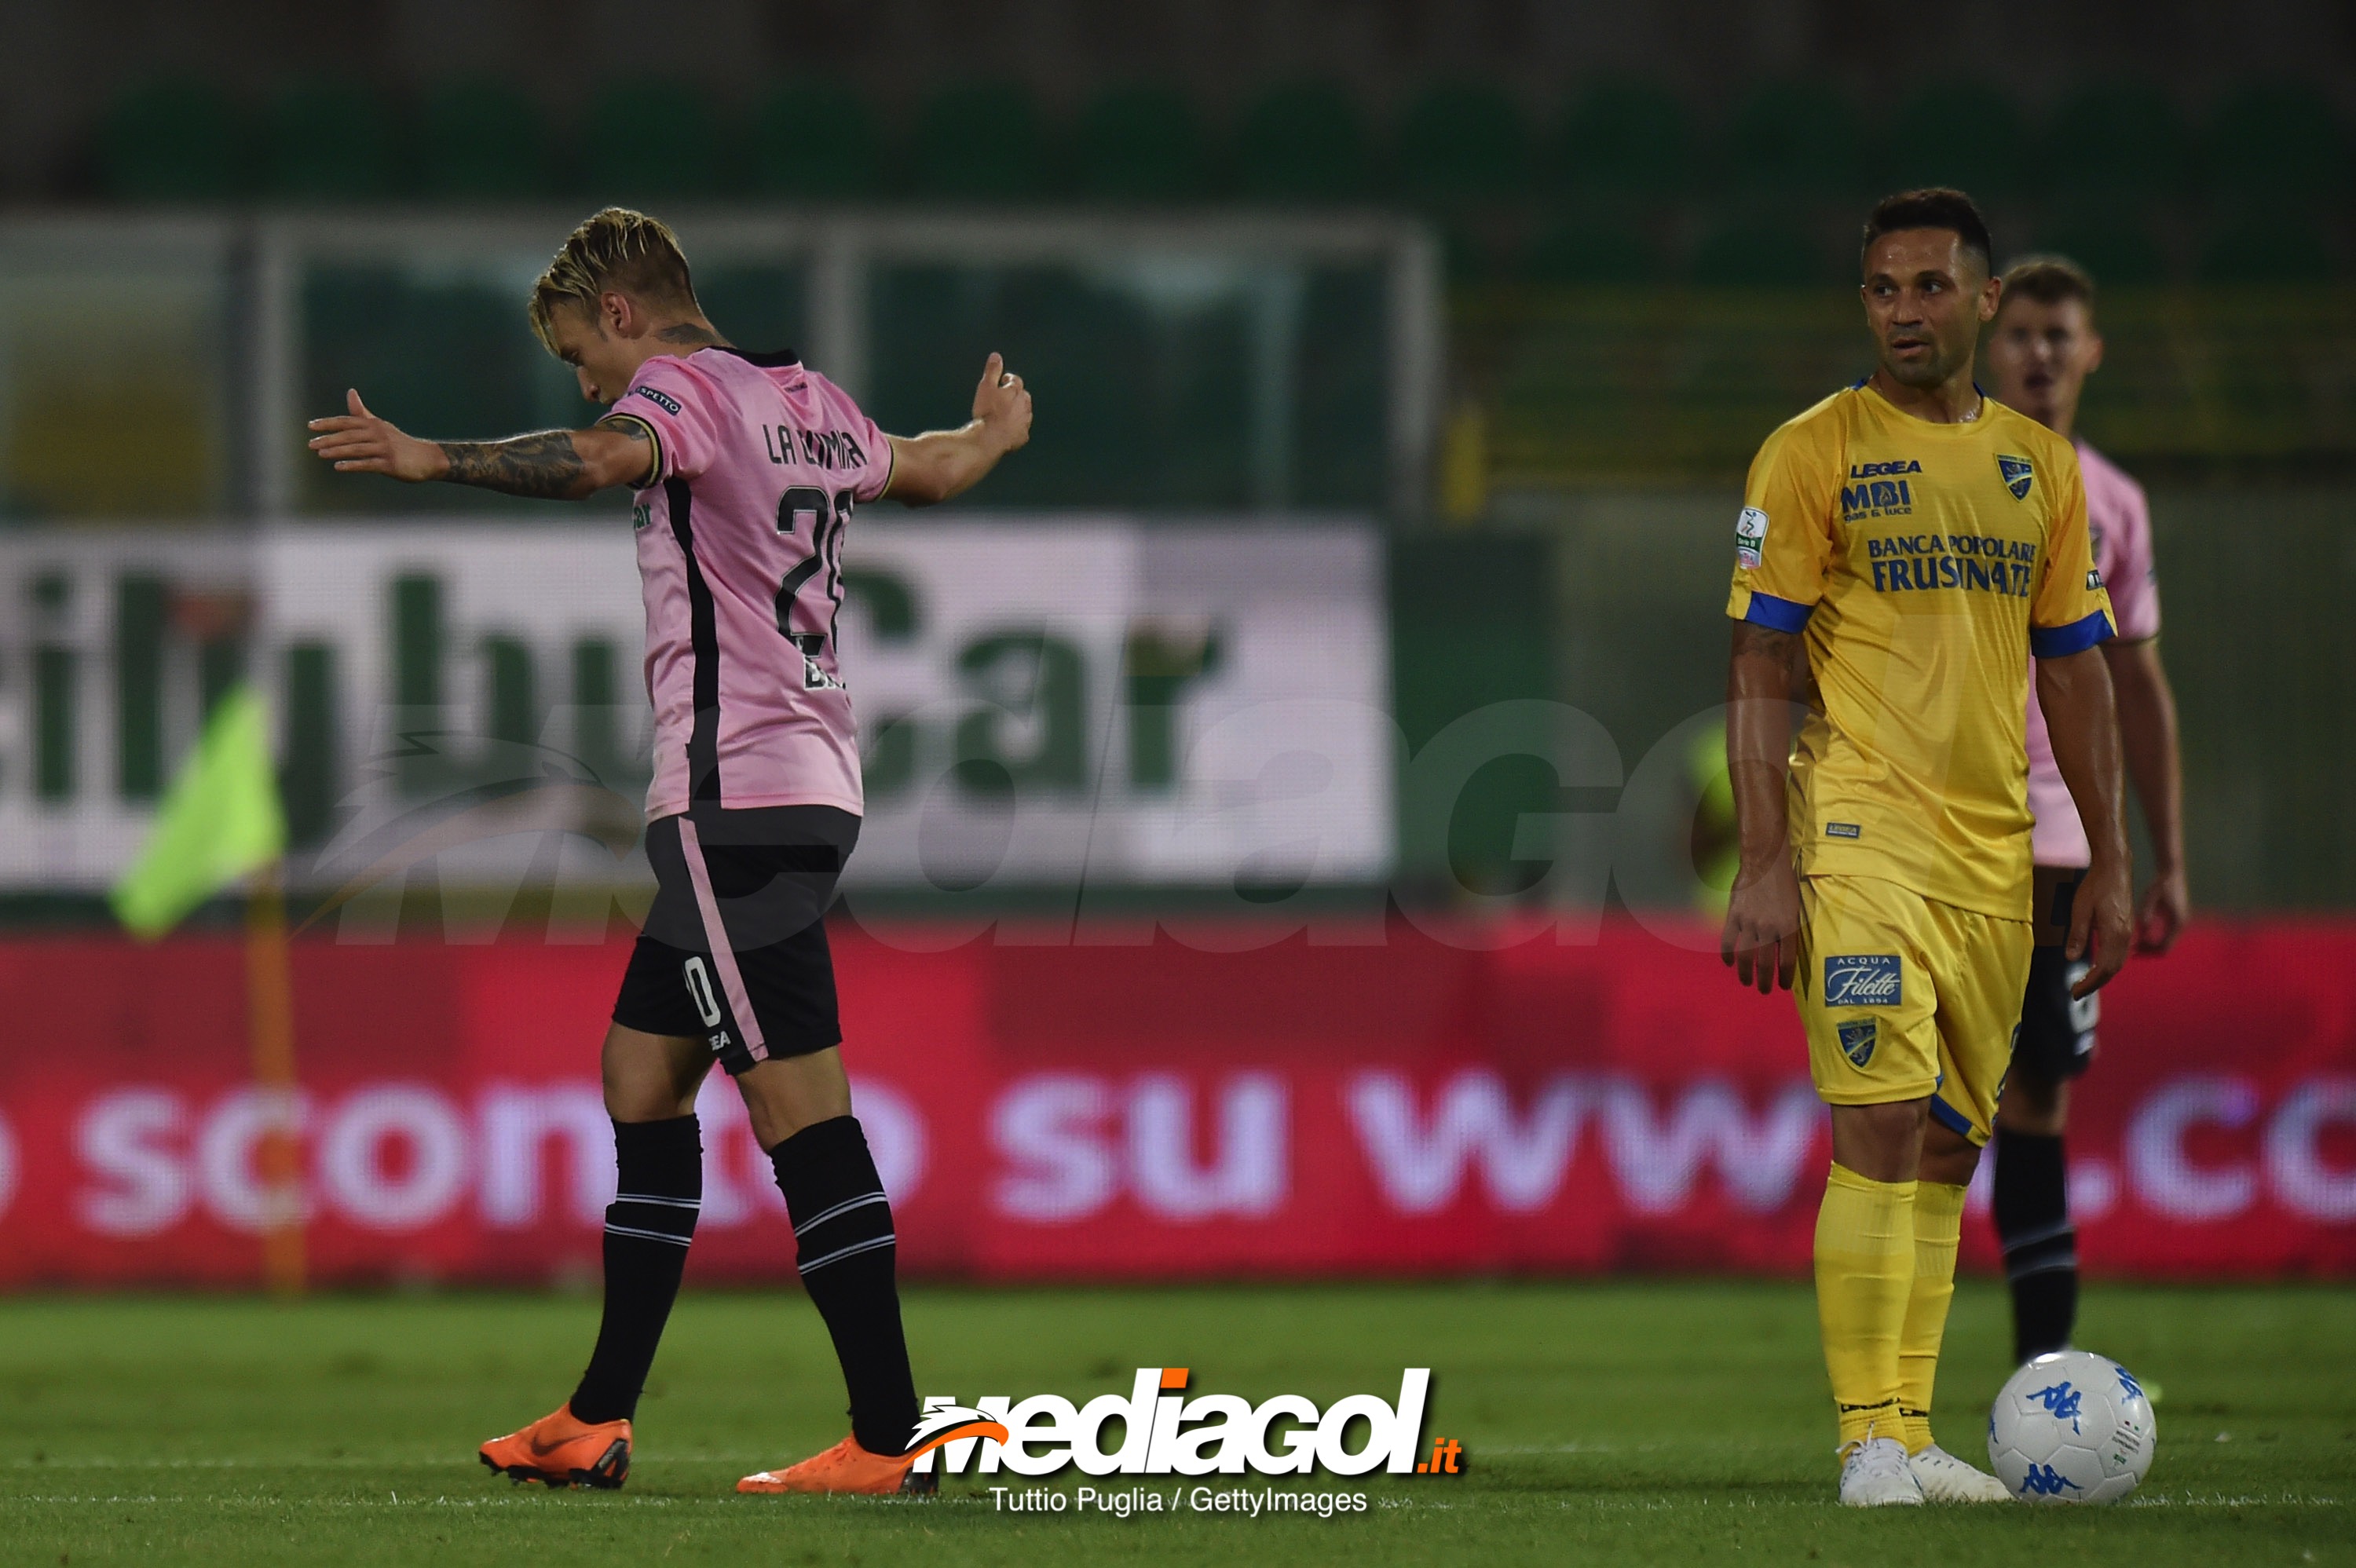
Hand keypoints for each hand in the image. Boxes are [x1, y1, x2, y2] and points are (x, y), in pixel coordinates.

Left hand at [307, 389, 447, 481]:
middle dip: (329, 439)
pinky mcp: (390, 463)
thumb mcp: (380, 426)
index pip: (347, 421)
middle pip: (349, 435)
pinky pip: (368, 463)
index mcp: (373, 424)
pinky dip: (353, 465)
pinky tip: (339, 467)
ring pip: (356, 448)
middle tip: (311, 444)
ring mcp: (384, 449)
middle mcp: (378, 434)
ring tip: (321, 454)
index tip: (311, 426)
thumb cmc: (400, 443)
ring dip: (337, 451)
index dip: (328, 423)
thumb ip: (362, 413)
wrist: (427, 458)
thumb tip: (350, 392)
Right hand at [970, 353, 1031, 455]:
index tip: (1003, 380)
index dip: (1009, 380)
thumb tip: (996, 356)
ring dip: (1018, 411)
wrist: (991, 437)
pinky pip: (1021, 430)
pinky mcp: (1022, 436)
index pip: (1015, 381)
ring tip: (1007, 413)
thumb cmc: (987, 411)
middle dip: (1016, 395)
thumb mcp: (986, 387)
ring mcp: (1024, 422)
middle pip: (1023, 396)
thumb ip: (992, 371)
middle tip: (1006, 396)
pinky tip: (1010, 430)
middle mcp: (1024, 405)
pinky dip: (1017, 428)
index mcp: (1016, 391)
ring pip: (1024, 413)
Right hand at [1722, 855, 1802, 994]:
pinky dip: (1727, 955)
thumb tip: (1781, 950)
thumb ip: (1788, 929)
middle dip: (1765, 981)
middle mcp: (1769, 928)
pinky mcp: (1734, 916)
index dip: (1785, 977)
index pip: (1787, 961)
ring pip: (1745, 956)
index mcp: (1788, 926)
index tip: (1783, 986)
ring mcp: (1749, 923)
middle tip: (1764, 990)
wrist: (1764, 863)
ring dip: (1745, 973)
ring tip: (1747, 982)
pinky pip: (1728, 941)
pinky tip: (1728, 963)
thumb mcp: (1794, 908)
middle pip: (1765, 963)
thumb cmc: (1784, 883)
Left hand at [2066, 855, 2134, 996]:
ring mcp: (2128, 931)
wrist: (2115, 868)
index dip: (2090, 983)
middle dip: (2095, 983)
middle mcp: (2125, 936)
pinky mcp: (2126, 927)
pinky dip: (2108, 965)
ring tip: (2084, 984)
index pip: (2104, 968)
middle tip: (2076, 993)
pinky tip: (2095, 967)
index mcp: (2115, 933)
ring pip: (2118, 962)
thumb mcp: (2080, 909)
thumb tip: (2071, 958)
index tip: (2075, 992)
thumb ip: (2078, 935)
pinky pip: (2119, 953)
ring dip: (2102, 976)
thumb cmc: (2095, 886)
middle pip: (2113, 969)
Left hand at [2134, 865, 2188, 954]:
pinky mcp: (2176, 919)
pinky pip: (2166, 935)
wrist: (2172, 873)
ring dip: (2152, 945)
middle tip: (2132, 950)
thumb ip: (2146, 914)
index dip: (2148, 952)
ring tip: (2135, 943)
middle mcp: (2181, 925)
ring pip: (2166, 942)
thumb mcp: (2150, 899)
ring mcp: (2180, 923)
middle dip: (2149, 950)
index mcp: (2177, 923)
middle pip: (2165, 947)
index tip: (2134, 951)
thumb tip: (2141, 931)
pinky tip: (2142, 934)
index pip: (2164, 947)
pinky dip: (2155, 938)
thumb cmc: (2160, 884)